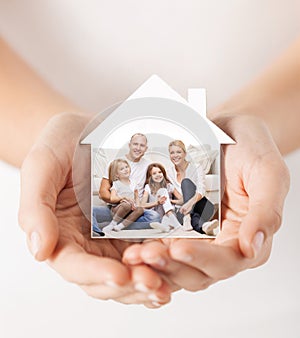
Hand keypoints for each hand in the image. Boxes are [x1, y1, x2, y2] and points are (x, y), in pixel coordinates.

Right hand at [18, 112, 170, 306]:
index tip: (119, 275)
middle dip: (130, 284)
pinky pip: (154, 248)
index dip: (95, 274)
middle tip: (154, 282)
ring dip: (152, 279)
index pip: (74, 266)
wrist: (89, 128)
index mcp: (62, 234)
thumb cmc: (61, 144)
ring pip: (134, 270)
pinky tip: (182, 258)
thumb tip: (39, 251)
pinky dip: (167, 259)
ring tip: (171, 280)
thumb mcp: (43, 166)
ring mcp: (117, 235)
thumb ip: (35, 207)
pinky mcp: (140, 225)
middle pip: (108, 278)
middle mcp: (90, 242)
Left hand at [123, 115, 289, 291]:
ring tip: (134, 254)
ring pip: (175, 264)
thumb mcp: (267, 172)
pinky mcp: (177, 225)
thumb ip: (266, 211)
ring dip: (154, 263)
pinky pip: (161, 243)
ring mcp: (197, 235)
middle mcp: (221, 242)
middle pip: (197, 271)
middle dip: (171, 266)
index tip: (179, 248)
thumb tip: (252, 247)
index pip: (227, 261)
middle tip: (146, 254)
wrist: (225, 128)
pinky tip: (131, 244)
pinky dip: (147, 247)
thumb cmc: (250, 147)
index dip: (202, 259)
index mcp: (246, 236)